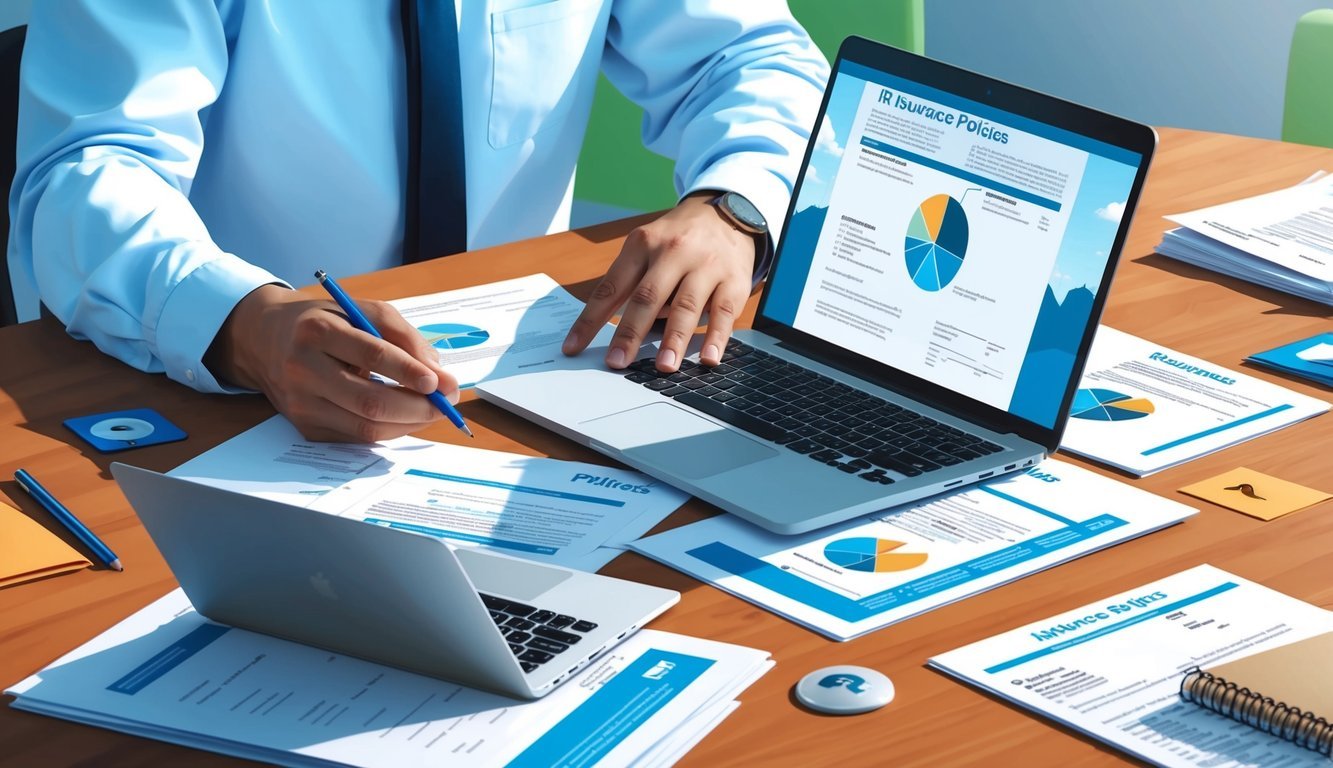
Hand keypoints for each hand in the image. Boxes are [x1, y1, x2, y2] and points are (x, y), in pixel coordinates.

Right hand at [206, 285, 458, 441]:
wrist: (267, 340)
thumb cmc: (326, 322)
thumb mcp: (363, 311)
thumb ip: (404, 337)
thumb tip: (438, 373)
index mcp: (317, 331)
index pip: (371, 355)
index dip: (408, 371)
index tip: (438, 382)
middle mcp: (302, 369)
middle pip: (370, 401)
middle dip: (417, 407)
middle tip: (446, 403)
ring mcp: (301, 403)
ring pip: (365, 427)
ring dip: (408, 423)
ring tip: (431, 409)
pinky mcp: (304, 426)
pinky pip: (356, 437)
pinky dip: (388, 430)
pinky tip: (404, 416)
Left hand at [562, 192, 756, 370]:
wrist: (725, 214)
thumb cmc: (678, 240)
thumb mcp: (648, 247)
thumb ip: (634, 283)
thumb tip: (618, 334)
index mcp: (642, 244)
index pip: (611, 287)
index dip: (590, 319)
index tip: (574, 347)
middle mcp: (673, 252)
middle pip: (647, 297)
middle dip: (630, 333)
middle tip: (617, 362)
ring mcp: (706, 265)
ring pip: (686, 305)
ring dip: (674, 339)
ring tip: (664, 367)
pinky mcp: (734, 280)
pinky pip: (723, 312)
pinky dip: (716, 337)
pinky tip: (708, 357)